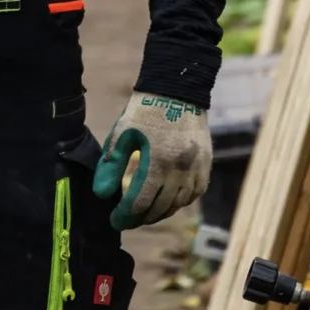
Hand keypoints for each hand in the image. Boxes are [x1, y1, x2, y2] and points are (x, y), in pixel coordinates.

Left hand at [92, 93, 211, 230]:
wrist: (177, 89)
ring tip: (146, 212)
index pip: (140, 202)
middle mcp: (180, 168)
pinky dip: (181, 201)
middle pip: (160, 207)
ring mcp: (196, 166)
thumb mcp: (122, 134)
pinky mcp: (206, 162)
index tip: (115, 221)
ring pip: (179, 203)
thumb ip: (112, 166)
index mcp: (157, 160)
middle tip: (128, 219)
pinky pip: (195, 192)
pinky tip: (169, 200)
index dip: (125, 216)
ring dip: (162, 212)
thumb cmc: (145, 110)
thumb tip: (102, 195)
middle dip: (141, 218)